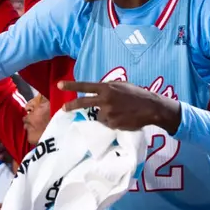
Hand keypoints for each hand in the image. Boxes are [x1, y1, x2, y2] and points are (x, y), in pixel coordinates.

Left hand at [59, 80, 180, 132]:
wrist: (150, 107)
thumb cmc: (137, 94)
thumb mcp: (121, 86)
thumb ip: (108, 88)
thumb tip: (97, 92)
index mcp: (107, 88)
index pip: (85, 86)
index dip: (71, 86)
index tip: (59, 85)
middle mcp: (105, 99)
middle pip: (84, 103)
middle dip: (71, 105)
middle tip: (63, 109)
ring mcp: (108, 112)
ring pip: (99, 116)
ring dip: (106, 115)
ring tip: (119, 112)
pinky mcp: (113, 123)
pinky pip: (107, 124)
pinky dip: (113, 122)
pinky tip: (122, 118)